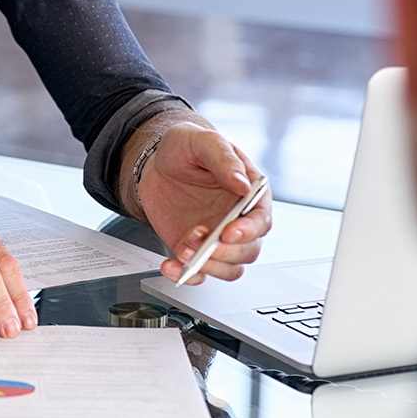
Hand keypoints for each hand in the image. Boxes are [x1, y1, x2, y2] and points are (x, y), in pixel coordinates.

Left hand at [137, 122, 270, 283]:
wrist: (155, 162)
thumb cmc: (185, 148)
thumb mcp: (202, 142)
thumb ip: (223, 159)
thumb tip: (243, 184)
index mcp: (249, 193)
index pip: (261, 220)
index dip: (249, 231)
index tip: (229, 233)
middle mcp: (238, 220)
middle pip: (248, 251)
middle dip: (226, 252)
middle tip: (200, 241)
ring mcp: (218, 238)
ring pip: (229, 268)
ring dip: (208, 265)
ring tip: (183, 249)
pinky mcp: (197, 249)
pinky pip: (200, 273)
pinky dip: (188, 276)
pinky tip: (171, 266)